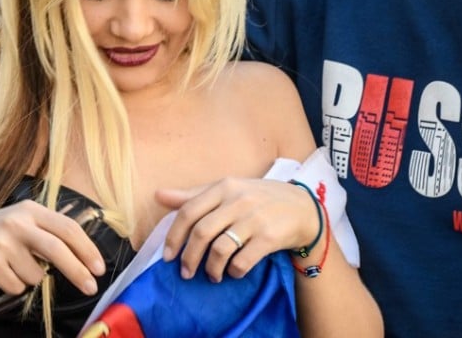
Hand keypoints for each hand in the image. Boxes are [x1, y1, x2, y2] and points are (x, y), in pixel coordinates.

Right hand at [0, 200, 106, 297]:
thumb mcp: (23, 223)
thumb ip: (49, 232)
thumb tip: (85, 253)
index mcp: (30, 209)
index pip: (67, 227)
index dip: (87, 249)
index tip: (99, 267)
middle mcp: (16, 222)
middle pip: (56, 249)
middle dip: (77, 271)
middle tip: (91, 287)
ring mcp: (1, 241)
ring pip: (35, 274)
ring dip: (32, 278)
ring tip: (15, 267)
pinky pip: (16, 286)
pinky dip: (15, 286)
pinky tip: (2, 274)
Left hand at [156, 178, 317, 282]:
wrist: (302, 207)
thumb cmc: (259, 199)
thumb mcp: (228, 191)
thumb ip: (194, 196)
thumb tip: (158, 196)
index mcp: (224, 186)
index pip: (189, 211)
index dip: (174, 236)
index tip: (168, 256)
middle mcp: (238, 200)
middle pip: (201, 232)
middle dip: (189, 257)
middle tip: (186, 272)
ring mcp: (254, 218)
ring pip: (220, 249)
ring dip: (211, 268)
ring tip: (212, 275)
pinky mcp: (269, 237)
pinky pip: (242, 261)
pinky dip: (233, 272)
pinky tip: (234, 272)